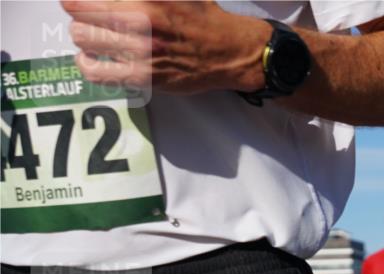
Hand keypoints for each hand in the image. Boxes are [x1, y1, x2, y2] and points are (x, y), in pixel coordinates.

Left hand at [61, 0, 265, 93]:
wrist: (232, 53)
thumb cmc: (205, 19)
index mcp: (147, 1)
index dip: (76, 0)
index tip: (73, 2)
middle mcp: (140, 25)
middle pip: (81, 17)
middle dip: (79, 15)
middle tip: (85, 17)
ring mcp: (141, 53)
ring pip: (85, 41)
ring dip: (83, 36)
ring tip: (89, 37)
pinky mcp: (144, 78)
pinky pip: (98, 73)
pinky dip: (87, 64)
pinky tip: (89, 59)